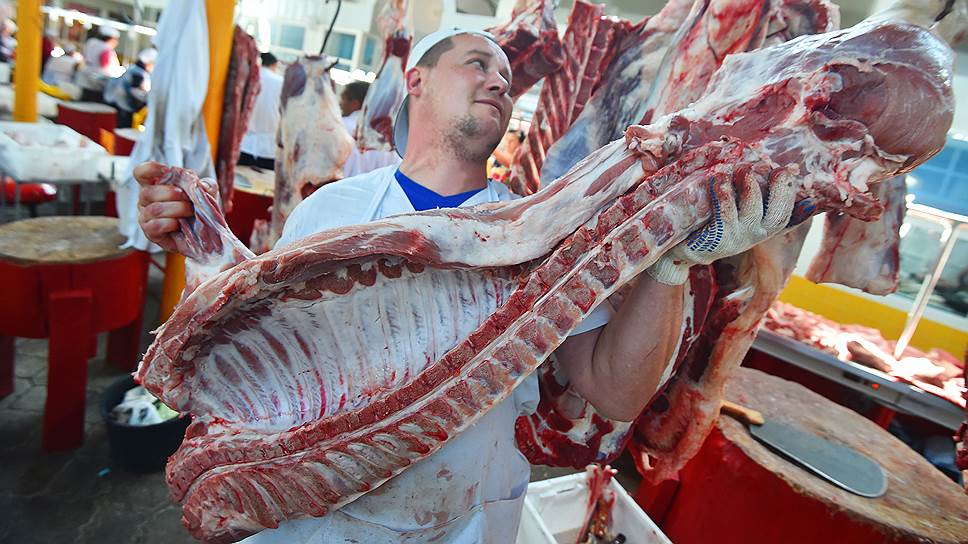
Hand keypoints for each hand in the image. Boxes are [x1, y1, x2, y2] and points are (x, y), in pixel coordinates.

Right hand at [135, 161, 211, 252]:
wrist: (200, 234)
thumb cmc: (197, 209)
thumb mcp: (205, 193)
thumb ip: (206, 185)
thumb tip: (202, 185)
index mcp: (155, 184)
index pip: (141, 172)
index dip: (150, 169)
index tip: (166, 171)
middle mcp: (146, 199)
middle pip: (147, 192)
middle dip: (170, 193)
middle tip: (187, 197)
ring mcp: (146, 216)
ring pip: (154, 209)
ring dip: (176, 208)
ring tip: (190, 210)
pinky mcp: (150, 232)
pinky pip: (156, 225)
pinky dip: (171, 223)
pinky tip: (180, 224)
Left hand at [648, 166, 798, 284]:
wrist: (684, 245)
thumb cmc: (714, 219)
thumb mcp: (739, 206)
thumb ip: (757, 190)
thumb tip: (790, 168)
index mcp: (762, 226)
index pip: (785, 212)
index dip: (790, 193)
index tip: (788, 171)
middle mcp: (754, 235)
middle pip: (776, 216)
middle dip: (780, 191)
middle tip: (777, 169)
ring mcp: (737, 240)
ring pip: (751, 213)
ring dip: (749, 188)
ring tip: (743, 169)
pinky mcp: (717, 240)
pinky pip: (725, 217)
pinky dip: (724, 196)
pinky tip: (719, 178)